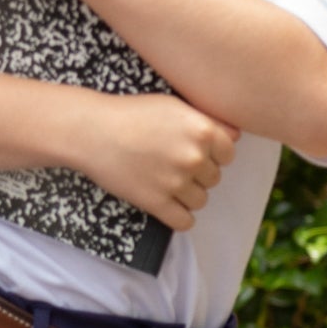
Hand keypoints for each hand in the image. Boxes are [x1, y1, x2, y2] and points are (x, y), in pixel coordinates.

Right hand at [76, 92, 236, 231]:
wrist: (91, 131)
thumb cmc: (130, 114)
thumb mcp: (173, 105)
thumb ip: (208, 120)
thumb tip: (235, 137)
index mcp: (202, 130)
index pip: (228, 153)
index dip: (212, 152)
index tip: (192, 149)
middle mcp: (194, 157)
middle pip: (214, 178)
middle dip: (197, 173)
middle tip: (170, 162)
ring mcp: (176, 182)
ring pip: (200, 200)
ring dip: (186, 194)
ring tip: (163, 180)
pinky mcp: (157, 203)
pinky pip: (185, 221)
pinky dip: (178, 215)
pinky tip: (165, 203)